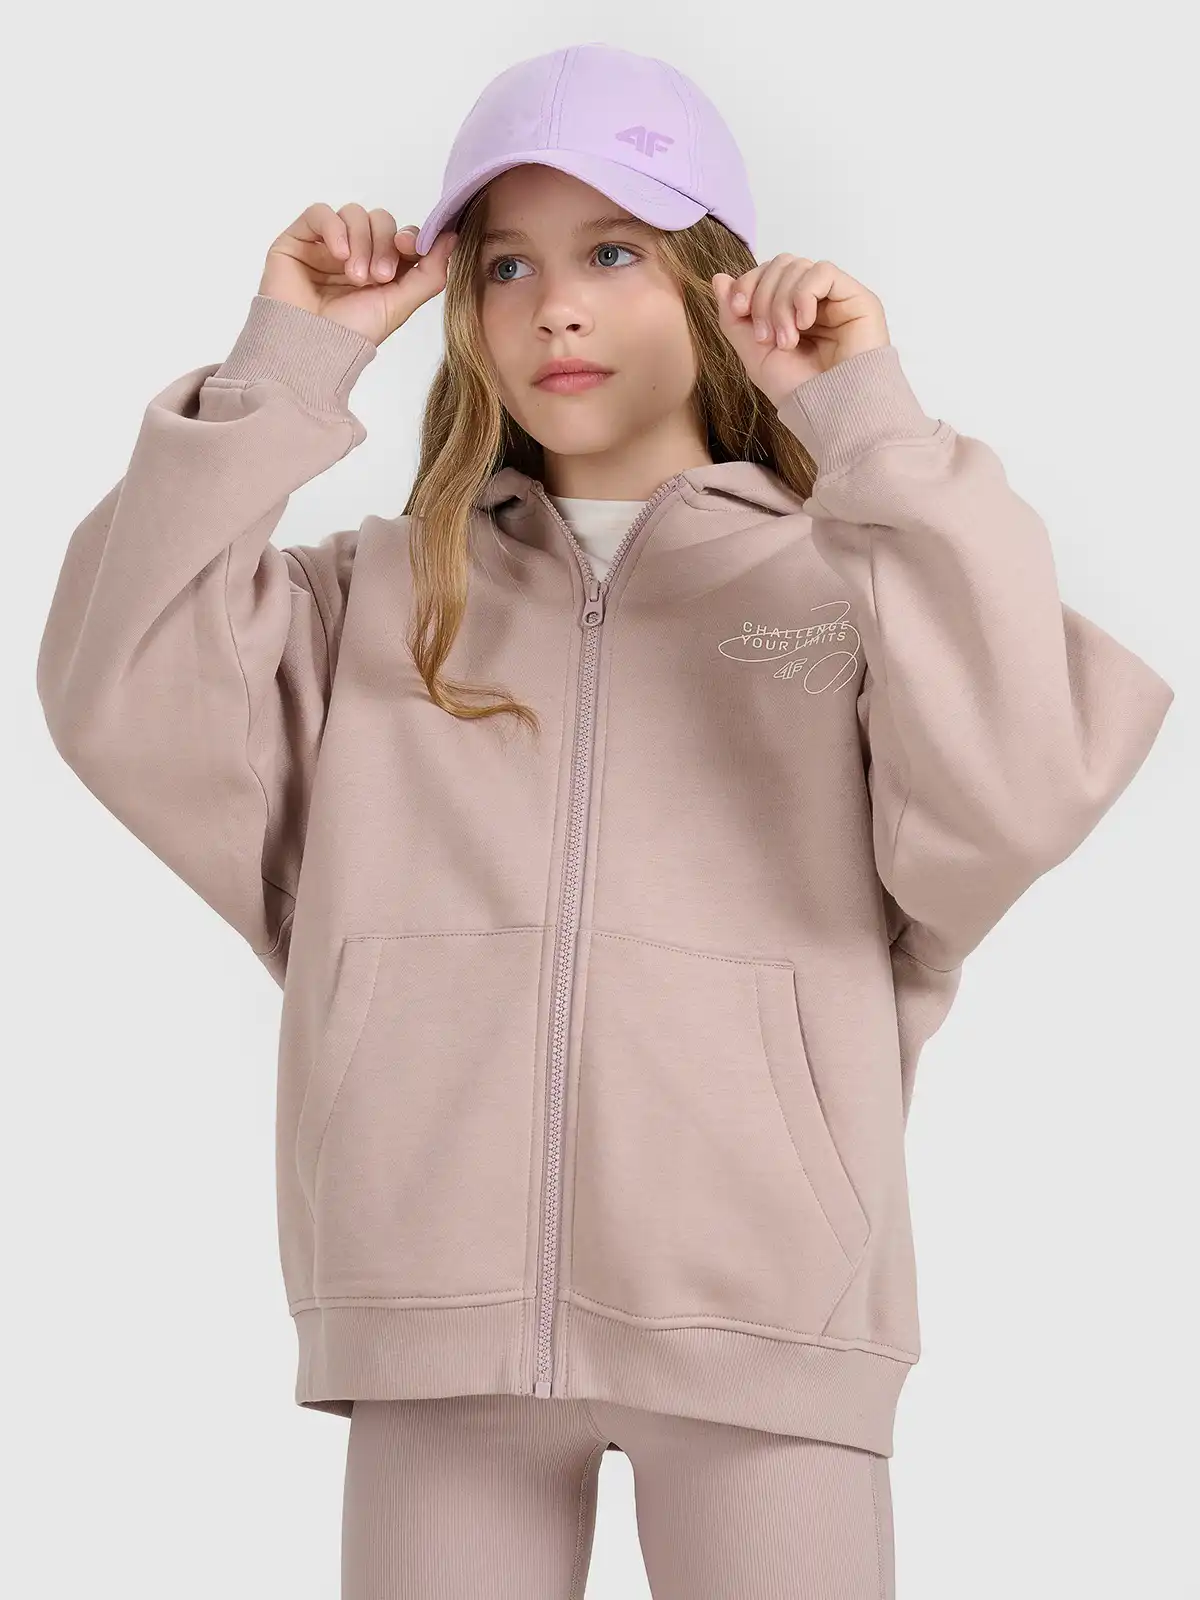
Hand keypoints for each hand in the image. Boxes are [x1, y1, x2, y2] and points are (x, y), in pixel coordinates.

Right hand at [258, 201, 458, 347]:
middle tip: (379, 277)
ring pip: (354, 213)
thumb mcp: (402, 304)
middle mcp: (354, 252)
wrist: (312, 347)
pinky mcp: (299, 238)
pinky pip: (321, 212)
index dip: (408, 236)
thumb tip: (452, 237)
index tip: (408, 249)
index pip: (400, 234)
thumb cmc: (353, 333)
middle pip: (380, 219)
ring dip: (361, 242)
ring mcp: (326, 244)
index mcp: (379, 267)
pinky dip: (335, 229)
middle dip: (383, 244)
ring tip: (355, 277)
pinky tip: (339, 255)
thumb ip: (430, 272)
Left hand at [712, 257, 889, 407]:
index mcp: (791, 311)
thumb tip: (719, 279)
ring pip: (797, 267)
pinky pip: (822, 272)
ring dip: (781, 303)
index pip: (767, 273)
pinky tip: (805, 324)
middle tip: (766, 337)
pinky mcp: (857, 298)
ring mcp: (836, 298)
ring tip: (787, 340)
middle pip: (779, 264)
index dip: (748, 283)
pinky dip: (804, 295)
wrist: (831, 411)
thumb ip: (734, 318)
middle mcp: (815, 300)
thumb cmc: (798, 390)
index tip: (739, 310)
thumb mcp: (754, 354)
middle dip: (763, 297)